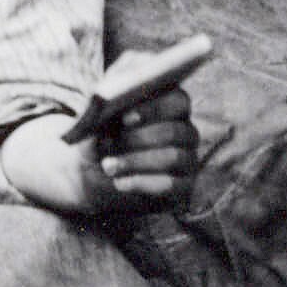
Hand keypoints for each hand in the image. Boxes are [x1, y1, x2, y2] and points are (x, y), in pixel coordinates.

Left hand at [78, 86, 200, 214]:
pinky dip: (142, 183)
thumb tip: (105, 105)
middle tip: (108, 145)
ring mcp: (188, 159)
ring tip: (108, 166)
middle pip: (174, 131)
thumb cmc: (102, 138)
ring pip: (173, 157)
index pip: (177, 100)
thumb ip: (106, 111)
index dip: (153, 108)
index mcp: (171, 105)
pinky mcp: (184, 186)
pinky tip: (119, 182)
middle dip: (138, 139)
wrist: (98, 174)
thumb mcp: (99, 123)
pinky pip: (172, 185)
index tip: (126, 119)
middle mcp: (186, 131)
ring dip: (136, 162)